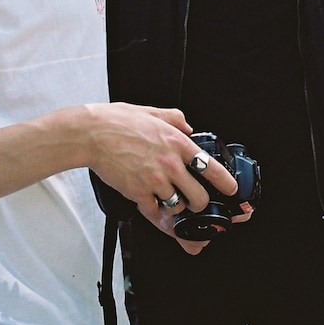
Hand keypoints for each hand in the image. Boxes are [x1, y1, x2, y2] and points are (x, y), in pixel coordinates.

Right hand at [85, 103, 238, 240]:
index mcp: (177, 142)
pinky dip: (155, 212)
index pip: (211, 166)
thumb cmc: (118, 121)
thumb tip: (187, 126)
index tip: (232, 190)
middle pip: (199, 196)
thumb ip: (175, 118)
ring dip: (176, 208)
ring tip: (168, 200)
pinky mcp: (138, 193)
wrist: (92, 133)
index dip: (226, 183)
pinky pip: (154, 212)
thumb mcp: (153, 112)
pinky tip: (150, 204)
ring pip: (178, 207)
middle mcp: (171, 163)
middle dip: (200, 204)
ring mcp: (155, 180)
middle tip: (195, 202)